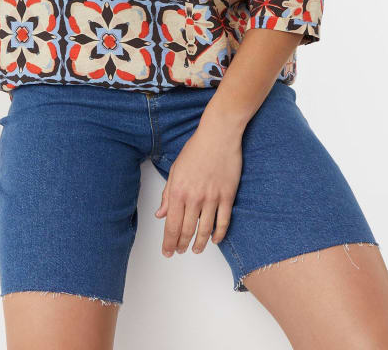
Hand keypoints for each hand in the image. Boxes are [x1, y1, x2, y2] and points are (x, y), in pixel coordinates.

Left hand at [154, 112, 243, 256]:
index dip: (169, 242)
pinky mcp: (227, 196)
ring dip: (199, 243)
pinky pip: (223, 222)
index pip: (172, 225)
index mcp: (178, 191)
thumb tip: (160, 214)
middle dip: (181, 245)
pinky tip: (214, 240)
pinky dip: (219, 234)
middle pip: (187, 230)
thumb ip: (168, 194)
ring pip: (205, 230)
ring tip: (195, 250)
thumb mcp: (175, 169)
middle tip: (179, 252)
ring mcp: (212, 198)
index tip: (167, 251)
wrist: (219, 135)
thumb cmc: (196, 149)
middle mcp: (194, 198)